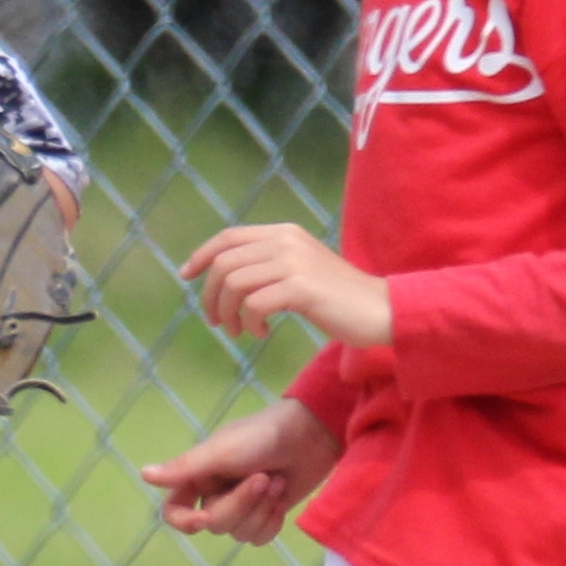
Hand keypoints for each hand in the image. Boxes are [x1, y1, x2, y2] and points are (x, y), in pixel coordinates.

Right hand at [141, 398, 343, 544]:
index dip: (184, 522)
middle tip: (264, 478)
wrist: (311, 435)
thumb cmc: (263, 435)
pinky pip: (259, 538)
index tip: (202, 519)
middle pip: (215, 524)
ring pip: (239, 534)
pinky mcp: (266, 514)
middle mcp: (216, 494)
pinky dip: (273, 521)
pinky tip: (283, 498)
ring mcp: (242, 506)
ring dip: (262, 509)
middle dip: (243, 504)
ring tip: (276, 482)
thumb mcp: (222, 450)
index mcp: (199, 476)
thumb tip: (143, 475)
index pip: (174, 510)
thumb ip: (185, 467)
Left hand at [180, 222, 392, 346]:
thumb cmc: (338, 297)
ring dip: (228, 313)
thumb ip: (269, 264)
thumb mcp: (300, 270)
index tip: (186, 276)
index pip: (228, 237)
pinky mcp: (301, 288)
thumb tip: (227, 276)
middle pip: (224, 263)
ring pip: (234, 283)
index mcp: (284, 232)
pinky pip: (255, 303)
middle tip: (218, 323)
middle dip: (211, 296)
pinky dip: (250, 322)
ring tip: (240, 331)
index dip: (201, 255)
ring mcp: (294, 262)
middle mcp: (286, 241)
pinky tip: (261, 333)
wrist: (380, 309)